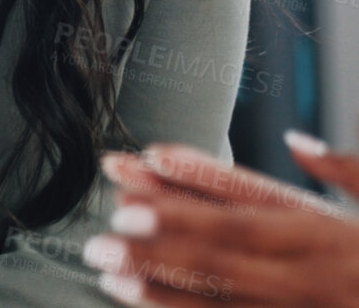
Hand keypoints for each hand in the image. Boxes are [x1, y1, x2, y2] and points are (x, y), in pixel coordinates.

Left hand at [90, 133, 358, 306]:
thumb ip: (348, 171)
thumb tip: (299, 142)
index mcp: (332, 234)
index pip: (247, 209)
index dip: (188, 194)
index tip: (136, 172)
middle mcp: (314, 275)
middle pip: (223, 257)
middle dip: (157, 244)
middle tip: (99, 237)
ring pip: (223, 303)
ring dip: (160, 288)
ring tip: (107, 274)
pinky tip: (144, 306)